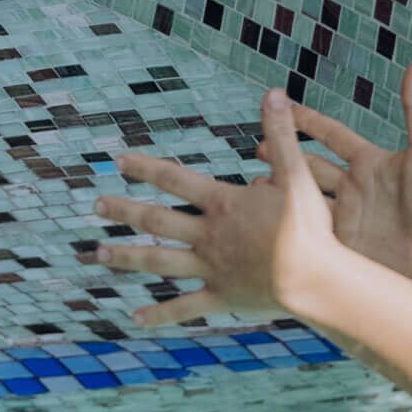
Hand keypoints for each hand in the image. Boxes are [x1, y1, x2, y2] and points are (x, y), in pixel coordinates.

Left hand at [95, 89, 348, 326]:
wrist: (315, 280)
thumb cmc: (308, 227)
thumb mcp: (296, 174)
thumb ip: (281, 134)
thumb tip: (273, 92)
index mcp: (222, 204)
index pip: (175, 179)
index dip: (146, 168)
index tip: (118, 161)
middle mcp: (209, 236)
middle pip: (157, 220)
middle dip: (124, 211)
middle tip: (96, 206)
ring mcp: (211, 268)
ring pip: (160, 262)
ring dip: (128, 257)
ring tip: (100, 256)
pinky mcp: (222, 297)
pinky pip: (184, 307)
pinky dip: (159, 315)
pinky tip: (135, 319)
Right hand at [266, 63, 411, 285]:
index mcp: (371, 162)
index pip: (332, 134)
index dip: (307, 120)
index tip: (282, 106)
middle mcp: (356, 187)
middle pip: (311, 164)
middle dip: (284, 155)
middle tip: (257, 148)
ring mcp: (347, 216)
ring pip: (305, 197)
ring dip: (280, 189)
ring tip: (251, 185)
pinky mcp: (343, 244)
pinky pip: (309, 230)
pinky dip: (287, 222)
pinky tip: (266, 220)